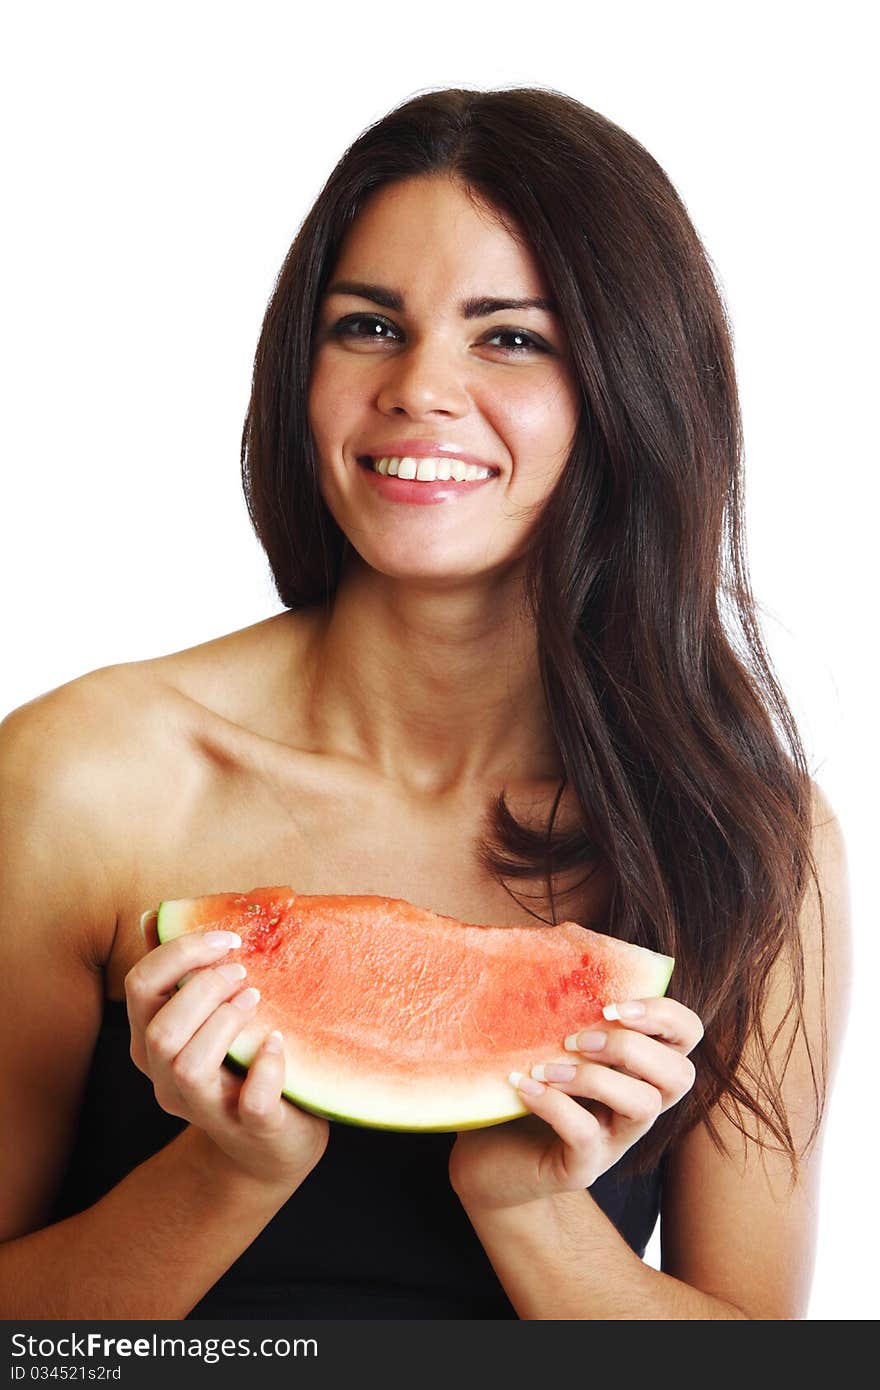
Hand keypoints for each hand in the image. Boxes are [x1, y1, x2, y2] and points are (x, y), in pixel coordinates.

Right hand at [125, 917, 328, 1189]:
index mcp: (153, 1041)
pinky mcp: (252, 1128)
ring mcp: (208, 1109)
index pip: (138, 986)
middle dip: (201, 988)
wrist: (270, 1145)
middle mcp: (167, 1079)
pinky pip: (250, 1101)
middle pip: (158, 1030)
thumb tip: (152, 914)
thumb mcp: (206, 1016)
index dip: (178, 953)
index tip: (226, 938)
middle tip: (242, 972)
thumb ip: (181, 971)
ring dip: (224, 1022)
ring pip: (187, 1067)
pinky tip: (279, 1042)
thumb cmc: (239, 1064)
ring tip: (256, 999)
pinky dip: (267, 1067)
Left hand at [449, 997, 701, 1213]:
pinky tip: (522, 1086)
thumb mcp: (549, 1032)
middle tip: (577, 1038)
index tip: (610, 1005)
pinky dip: (555, 1105)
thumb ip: (568, 993)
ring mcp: (616, 1140)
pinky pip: (587, 1136)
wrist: (487, 1155)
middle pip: (680, 1074)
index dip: (664, 1015)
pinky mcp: (583, 1168)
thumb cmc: (527, 1081)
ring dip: (594, 1076)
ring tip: (546, 1064)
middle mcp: (639, 1104)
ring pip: (644, 1106)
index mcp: (639, 1064)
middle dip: (632, 1046)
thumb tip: (569, 933)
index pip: (688, 1035)